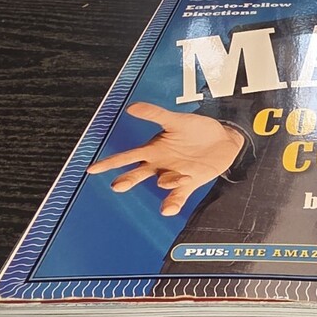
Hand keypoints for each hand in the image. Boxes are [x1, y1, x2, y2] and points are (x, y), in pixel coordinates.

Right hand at [86, 102, 244, 215]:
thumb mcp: (176, 120)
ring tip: (164, 181)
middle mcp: (160, 165)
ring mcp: (175, 175)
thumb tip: (131, 107)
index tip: (92, 169)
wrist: (224, 140)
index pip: (126, 157)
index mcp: (153, 150)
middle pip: (139, 174)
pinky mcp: (190, 183)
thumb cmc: (197, 128)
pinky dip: (173, 203)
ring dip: (163, 183)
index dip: (109, 163)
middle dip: (128, 179)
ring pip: (162, 184)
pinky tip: (167, 209)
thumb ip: (156, 115)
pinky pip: (178, 196)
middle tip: (117, 185)